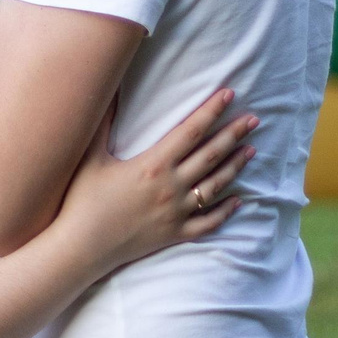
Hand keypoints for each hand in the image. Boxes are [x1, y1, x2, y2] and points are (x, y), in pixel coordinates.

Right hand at [52, 89, 256, 275]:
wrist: (82, 247)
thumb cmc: (82, 200)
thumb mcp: (90, 157)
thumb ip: (102, 123)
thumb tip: (108, 90)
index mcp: (153, 165)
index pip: (191, 131)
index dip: (211, 111)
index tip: (229, 94)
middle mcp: (171, 187)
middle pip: (211, 155)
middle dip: (234, 134)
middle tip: (254, 119)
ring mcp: (177, 213)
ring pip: (215, 186)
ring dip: (235, 166)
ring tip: (251, 150)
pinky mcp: (176, 234)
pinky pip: (209, 222)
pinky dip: (226, 210)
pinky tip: (239, 200)